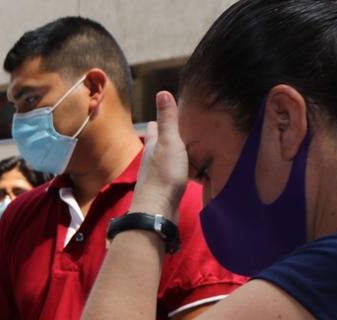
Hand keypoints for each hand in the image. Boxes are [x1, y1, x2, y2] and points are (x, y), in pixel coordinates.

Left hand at [131, 91, 189, 217]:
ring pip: (164, 160)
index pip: (154, 128)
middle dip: (165, 136)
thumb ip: (167, 120)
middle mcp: (151, 160)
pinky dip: (177, 168)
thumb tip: (161, 92)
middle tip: (179, 128)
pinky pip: (171, 174)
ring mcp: (156, 176)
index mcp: (153, 146)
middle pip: (158, 144)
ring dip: (172, 153)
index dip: (159, 120)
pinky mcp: (164, 190)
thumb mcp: (169, 142)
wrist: (158, 211)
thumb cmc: (164, 175)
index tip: (167, 111)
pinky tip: (184, 171)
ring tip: (185, 147)